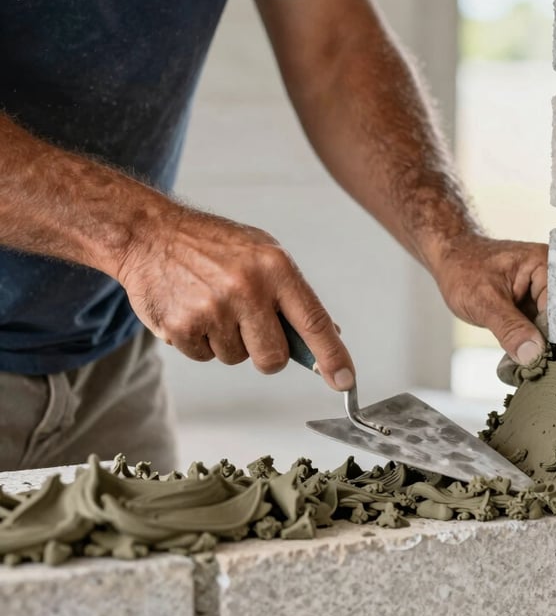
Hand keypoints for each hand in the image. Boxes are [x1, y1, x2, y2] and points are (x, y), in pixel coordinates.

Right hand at [116, 206, 354, 390]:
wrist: (150, 234)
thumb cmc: (213, 245)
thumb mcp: (263, 253)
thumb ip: (293, 294)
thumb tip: (327, 334)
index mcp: (274, 267)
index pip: (313, 322)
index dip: (332, 357)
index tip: (345, 381)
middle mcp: (247, 289)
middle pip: (273, 358)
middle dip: (267, 354)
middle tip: (250, 328)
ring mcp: (213, 310)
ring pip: (237, 358)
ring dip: (229, 341)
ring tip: (212, 304)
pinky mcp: (182, 327)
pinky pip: (205, 358)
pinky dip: (201, 342)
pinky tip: (192, 310)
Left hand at [431, 234, 547, 364]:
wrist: (449, 261)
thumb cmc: (463, 270)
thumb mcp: (484, 301)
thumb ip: (510, 328)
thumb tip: (533, 355)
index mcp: (547, 265)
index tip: (549, 361)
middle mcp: (552, 276)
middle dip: (549, 344)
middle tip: (540, 368)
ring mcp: (542, 292)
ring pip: (549, 327)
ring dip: (539, 346)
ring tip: (533, 365)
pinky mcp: (532, 304)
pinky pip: (538, 328)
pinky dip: (530, 342)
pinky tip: (525, 356)